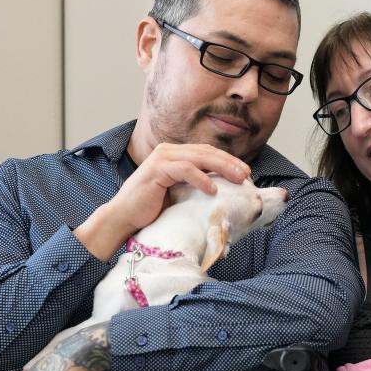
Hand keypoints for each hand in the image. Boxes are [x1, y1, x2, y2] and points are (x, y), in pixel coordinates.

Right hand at [76, 143, 250, 260]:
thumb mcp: (179, 194)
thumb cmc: (151, 210)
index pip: (207, 152)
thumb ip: (194, 186)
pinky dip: (201, 178)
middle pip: (206, 152)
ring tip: (238, 179)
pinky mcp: (157, 170)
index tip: (246, 172)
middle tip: (247, 174)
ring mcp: (162, 158)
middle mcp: (168, 151)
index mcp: (174, 155)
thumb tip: (222, 191)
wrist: (124, 218)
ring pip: (199, 157)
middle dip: (229, 162)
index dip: (228, 160)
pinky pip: (185, 170)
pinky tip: (213, 189)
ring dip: (222, 167)